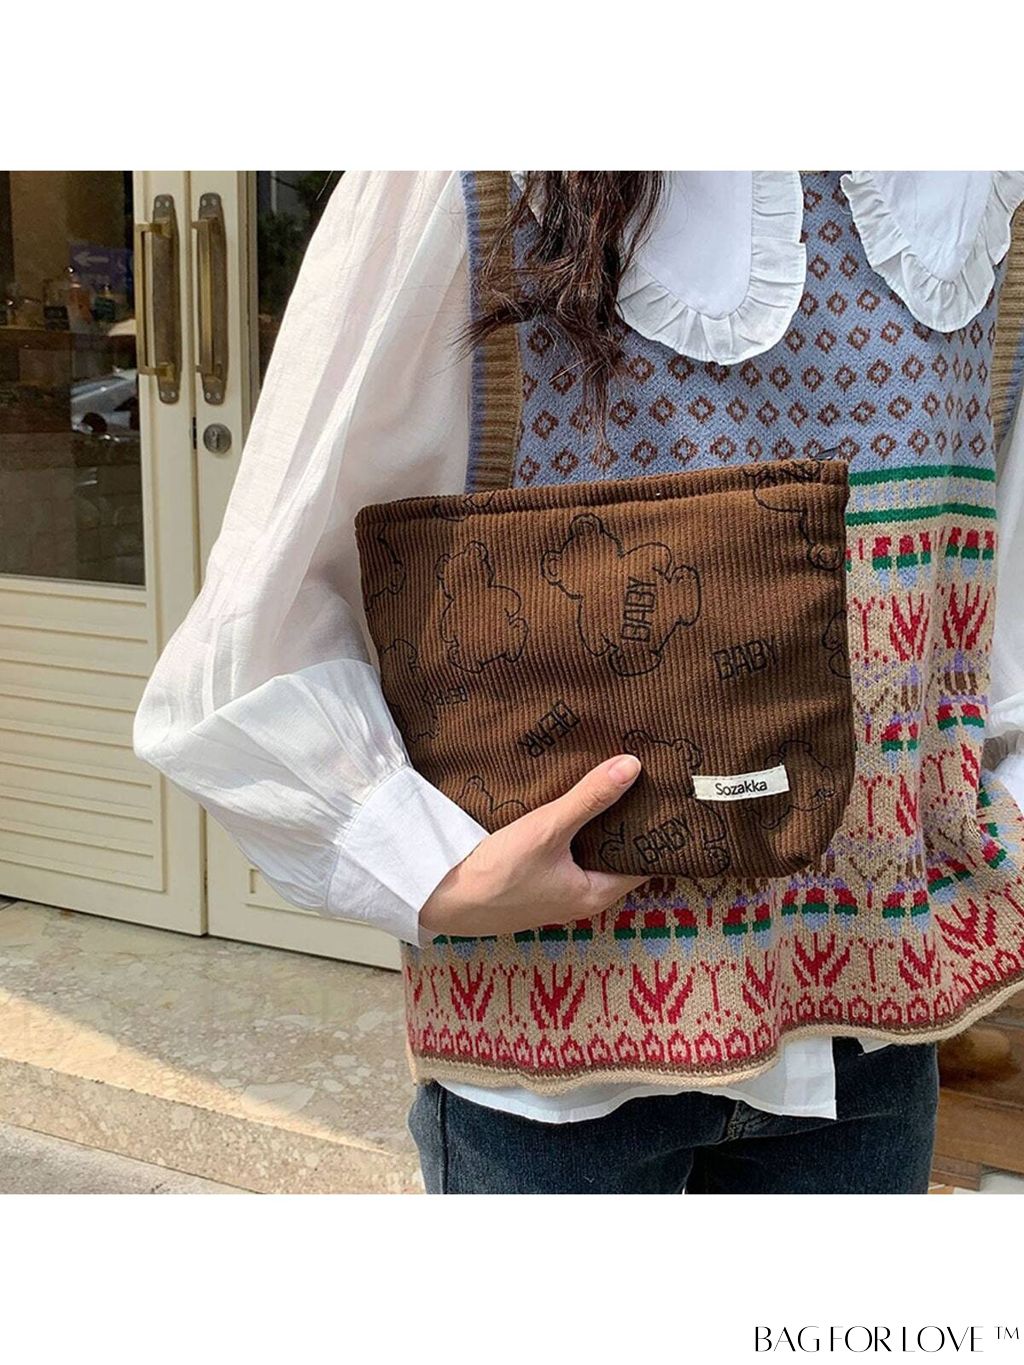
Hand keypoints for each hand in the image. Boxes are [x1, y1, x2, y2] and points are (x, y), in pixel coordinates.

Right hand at [420, 754, 647, 937]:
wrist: (443, 901)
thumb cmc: (499, 875)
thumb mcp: (548, 829)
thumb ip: (589, 798)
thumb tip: (632, 767)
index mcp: (598, 892)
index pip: (645, 860)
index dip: (656, 830)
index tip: (665, 797)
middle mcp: (583, 897)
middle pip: (618, 854)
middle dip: (626, 822)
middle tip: (641, 782)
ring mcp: (558, 894)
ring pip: (590, 854)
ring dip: (597, 827)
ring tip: (608, 786)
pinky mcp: (536, 886)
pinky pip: (567, 857)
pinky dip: (573, 835)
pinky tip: (568, 808)